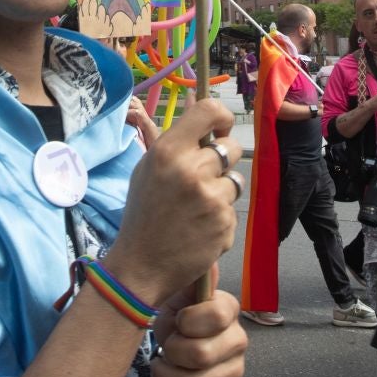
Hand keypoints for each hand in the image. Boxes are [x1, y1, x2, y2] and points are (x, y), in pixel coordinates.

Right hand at [106, 100, 240, 305]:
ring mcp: (212, 198)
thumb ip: (176, 143)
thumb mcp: (148, 169)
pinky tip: (199, 228)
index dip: (220, 116)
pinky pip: (232, 209)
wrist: (142, 265)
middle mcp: (192, 170)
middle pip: (230, 146)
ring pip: (234, 180)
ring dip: (221, 190)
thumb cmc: (143, 214)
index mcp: (168, 151)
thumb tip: (203, 112)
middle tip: (207, 174)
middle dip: (223, 158)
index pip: (208, 111)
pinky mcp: (225, 223)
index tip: (219, 128)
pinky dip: (220, 217)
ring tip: (196, 207)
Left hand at [150, 289, 247, 376]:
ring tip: (161, 367)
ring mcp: (236, 370)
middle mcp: (239, 340)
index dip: (187, 322)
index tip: (177, 321)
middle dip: (171, 352)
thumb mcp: (176, 296)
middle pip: (200, 354)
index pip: (216, 315)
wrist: (174, 352)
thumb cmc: (175, 320)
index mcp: (228, 309)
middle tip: (164, 348)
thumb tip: (209, 263)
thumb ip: (190, 282)